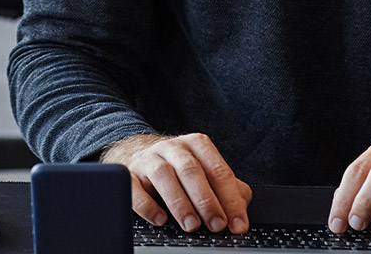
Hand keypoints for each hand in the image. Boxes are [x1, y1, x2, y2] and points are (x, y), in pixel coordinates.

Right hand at [101, 133, 251, 233]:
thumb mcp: (205, 171)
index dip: (230, 199)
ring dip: (180, 203)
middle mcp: (172, 148)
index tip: (237, 224)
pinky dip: (147, 205)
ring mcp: (148, 158)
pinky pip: (134, 186)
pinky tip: (160, 219)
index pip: (219, 171)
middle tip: (216, 225)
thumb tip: (241, 209)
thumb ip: (227, 187)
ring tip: (191, 225)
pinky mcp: (128, 172)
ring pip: (163, 175)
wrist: (136, 152)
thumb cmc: (178, 168)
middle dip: (206, 201)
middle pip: (191, 171)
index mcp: (197, 145)